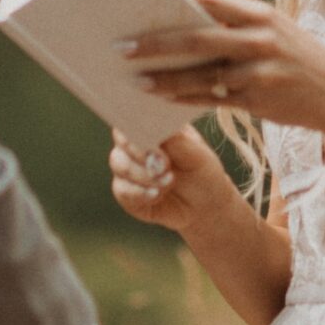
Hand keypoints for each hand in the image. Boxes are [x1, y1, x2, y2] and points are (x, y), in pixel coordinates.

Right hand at [108, 122, 232, 234]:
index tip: (158, 145)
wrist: (205, 208)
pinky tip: (158, 195)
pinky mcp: (126, 193)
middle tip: (166, 165)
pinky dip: (140, 193)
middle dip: (142, 154)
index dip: (138, 129)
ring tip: (169, 181)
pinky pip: (121, 190)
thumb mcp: (196, 154)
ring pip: (118, 163)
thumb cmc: (201, 172)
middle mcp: (135, 144)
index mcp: (152, 126)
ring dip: (144, 175)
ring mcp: (128, 168)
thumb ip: (175, 140)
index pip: (132, 116)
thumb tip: (154, 125)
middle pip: (121, 141)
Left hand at [123, 0, 324, 132]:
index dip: (171, 0)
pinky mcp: (257, 100)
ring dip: (164, 78)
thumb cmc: (296, 58)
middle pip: (195, 38)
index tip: (139, 0)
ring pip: (199, 74)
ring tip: (135, 80)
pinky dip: (185, 99)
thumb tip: (180, 29)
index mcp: (259, 14)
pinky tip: (163, 99)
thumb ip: (234, 28)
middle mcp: (258, 39)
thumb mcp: (273, 32)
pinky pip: (212, 99)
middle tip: (121, 46)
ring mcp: (258, 71)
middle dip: (155, 42)